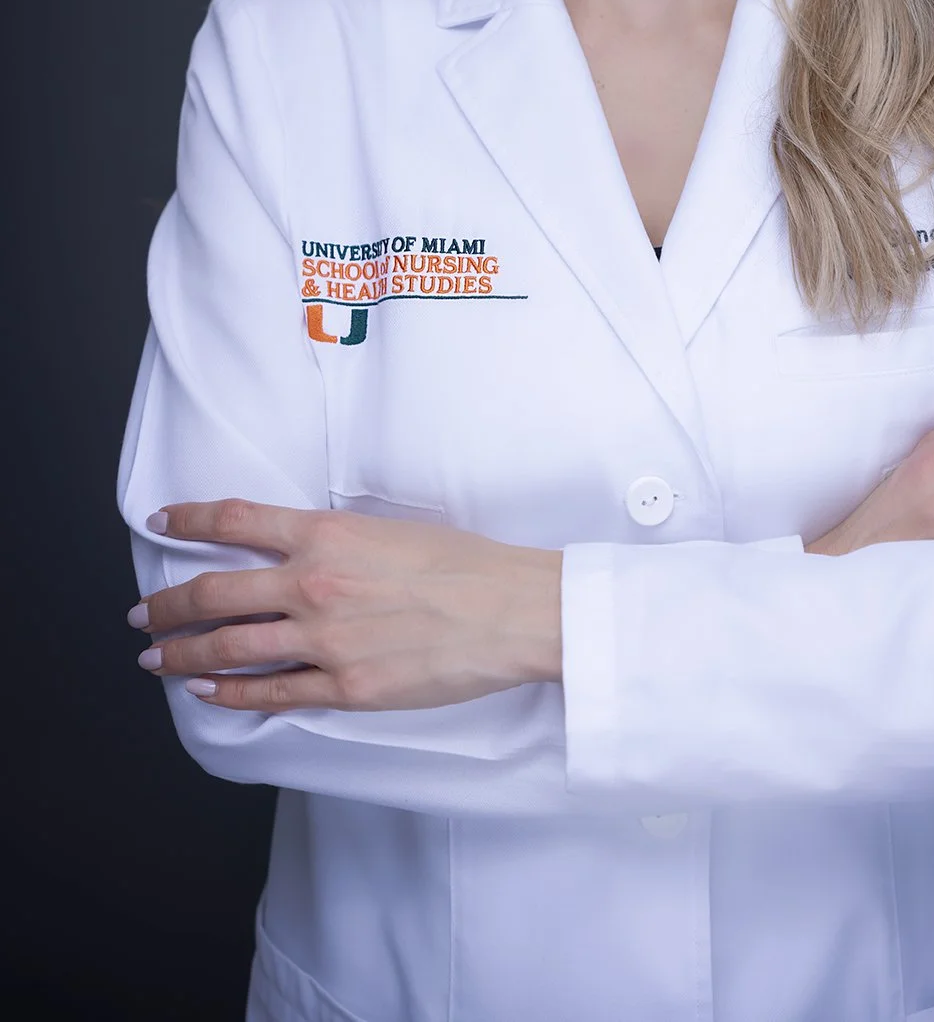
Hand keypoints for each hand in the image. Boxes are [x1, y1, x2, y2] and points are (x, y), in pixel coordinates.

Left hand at [129, 500, 562, 710]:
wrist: (510, 610)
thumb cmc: (465, 565)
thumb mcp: (391, 528)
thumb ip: (336, 540)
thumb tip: (298, 550)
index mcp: (328, 534)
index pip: (236, 519)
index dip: (189, 520)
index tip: (161, 522)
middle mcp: (314, 584)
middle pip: (213, 592)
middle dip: (166, 605)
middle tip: (142, 614)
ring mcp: (324, 640)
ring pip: (228, 648)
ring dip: (183, 655)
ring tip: (157, 658)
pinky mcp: (343, 688)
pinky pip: (270, 693)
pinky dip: (230, 694)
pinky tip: (210, 693)